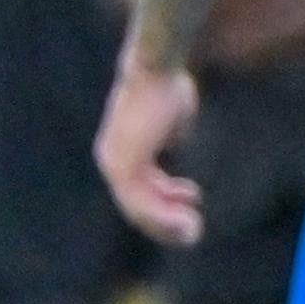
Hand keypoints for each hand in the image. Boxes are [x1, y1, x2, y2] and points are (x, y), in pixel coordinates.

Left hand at [93, 56, 204, 245]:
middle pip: (136, 204)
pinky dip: (163, 217)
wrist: (157, 69)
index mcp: (121, 151)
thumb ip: (169, 136)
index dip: (165, 199)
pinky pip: (142, 203)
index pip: (139, 187)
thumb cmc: (166, 87)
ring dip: (166, 226)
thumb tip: (172, 143)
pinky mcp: (124, 165)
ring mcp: (115, 164)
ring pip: (138, 209)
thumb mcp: (172, 118)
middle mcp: (112, 160)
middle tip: (192, 232)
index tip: (192, 197)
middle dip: (165, 221)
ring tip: (192, 233)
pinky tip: (184, 222)